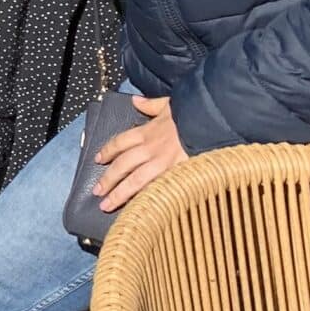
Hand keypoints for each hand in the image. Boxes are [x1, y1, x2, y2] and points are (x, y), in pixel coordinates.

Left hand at [93, 95, 185, 209]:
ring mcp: (163, 164)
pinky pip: (156, 189)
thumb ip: (151, 105)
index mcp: (148, 132)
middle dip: (108, 179)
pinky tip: (137, 209)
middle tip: (97, 191)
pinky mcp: (176, 175)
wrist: (212, 125)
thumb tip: (136, 101)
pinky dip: (145, 199)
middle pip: (123, 165)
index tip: (98, 159)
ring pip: (135, 180)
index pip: (120, 143)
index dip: (107, 151)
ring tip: (107, 205)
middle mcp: (151, 149)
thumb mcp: (169, 105)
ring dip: (119, 193)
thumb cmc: (193, 115)